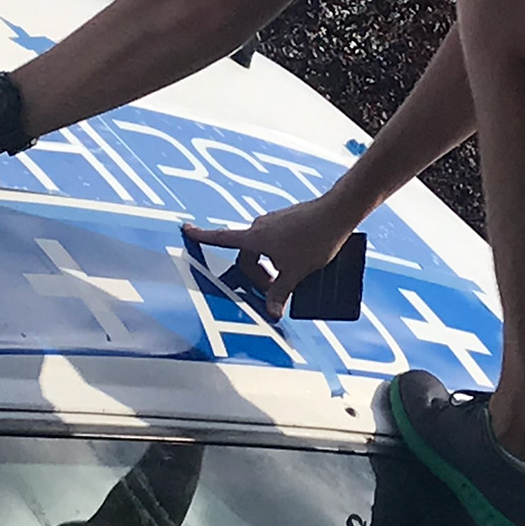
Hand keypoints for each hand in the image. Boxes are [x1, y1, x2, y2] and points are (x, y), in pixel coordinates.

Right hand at [185, 193, 363, 317]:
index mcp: (255, 238)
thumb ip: (280, 293)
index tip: (186, 229)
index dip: (202, 236)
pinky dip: (282, 254)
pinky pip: (277, 240)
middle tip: (276, 289)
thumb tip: (271, 313)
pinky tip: (302, 259)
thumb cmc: (316, 240)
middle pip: (248, 256)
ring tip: (293, 275)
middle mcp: (261, 226)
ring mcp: (275, 221)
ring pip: (264, 248)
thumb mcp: (296, 273)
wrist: (338, 212)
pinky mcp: (289, 219)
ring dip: (271, 265)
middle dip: (257, 275)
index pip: (222, 238)